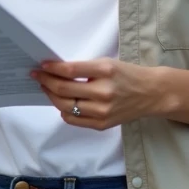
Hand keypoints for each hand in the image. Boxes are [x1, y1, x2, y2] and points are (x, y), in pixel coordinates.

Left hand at [31, 59, 167, 130]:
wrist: (151, 94)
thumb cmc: (127, 75)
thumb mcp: (107, 64)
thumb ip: (84, 68)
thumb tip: (56, 71)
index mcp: (105, 71)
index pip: (70, 70)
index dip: (52, 68)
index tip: (41, 65)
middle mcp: (103, 92)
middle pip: (64, 90)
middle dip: (46, 81)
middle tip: (37, 76)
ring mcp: (102, 111)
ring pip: (65, 106)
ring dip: (51, 96)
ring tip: (47, 88)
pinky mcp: (102, 124)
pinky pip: (73, 119)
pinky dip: (63, 110)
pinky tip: (61, 102)